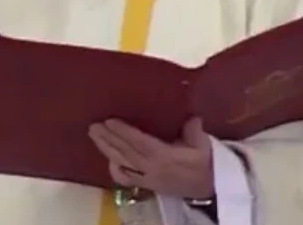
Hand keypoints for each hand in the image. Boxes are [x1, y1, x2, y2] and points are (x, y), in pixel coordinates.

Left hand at [88, 117, 213, 199]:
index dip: (124, 132)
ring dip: (106, 149)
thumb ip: (194, 129)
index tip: (109, 121)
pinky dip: (114, 168)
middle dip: (108, 138)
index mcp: (165, 157)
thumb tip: (190, 115)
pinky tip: (108, 158)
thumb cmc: (205, 162)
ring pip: (122, 164)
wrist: (208, 188)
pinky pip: (126, 178)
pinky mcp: (146, 185)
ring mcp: (147, 179)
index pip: (140, 143)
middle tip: (93, 126)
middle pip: (126, 153)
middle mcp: (152, 169)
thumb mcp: (202, 144)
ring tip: (94, 135)